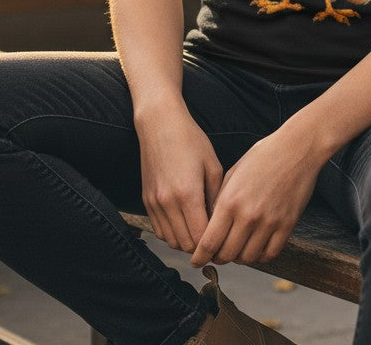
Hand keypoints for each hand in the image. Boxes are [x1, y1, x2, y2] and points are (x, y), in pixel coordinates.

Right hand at [136, 106, 223, 254]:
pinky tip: (184, 223)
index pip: (201, 237)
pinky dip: (172, 233)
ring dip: (186, 241)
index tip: (224, 240)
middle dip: (201, 246)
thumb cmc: (190, 140)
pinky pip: (159, 230)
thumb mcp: (213, 166)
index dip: (214, 244)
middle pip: (185, 244)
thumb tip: (220, 222)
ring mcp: (154, 203)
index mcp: (188, 194)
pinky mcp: (146, 201)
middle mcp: (168, 203)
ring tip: (200, 232)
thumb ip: (217, 198)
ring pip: (171, 240)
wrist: (159, 124)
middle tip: (214, 239)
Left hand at [191, 128, 322, 267]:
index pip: (209, 242)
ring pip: (248, 258)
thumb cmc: (264, 155)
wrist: (297, 148)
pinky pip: (270, 254)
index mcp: (230, 200)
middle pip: (227, 254)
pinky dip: (260, 256)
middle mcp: (248, 215)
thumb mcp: (234, 173)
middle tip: (216, 254)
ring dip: (239, 258)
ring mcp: (269, 222)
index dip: (200, 256)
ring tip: (237, 249)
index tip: (197, 260)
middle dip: (218, 258)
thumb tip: (211, 225)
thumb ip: (221, 200)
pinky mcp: (287, 225)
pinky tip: (256, 247)